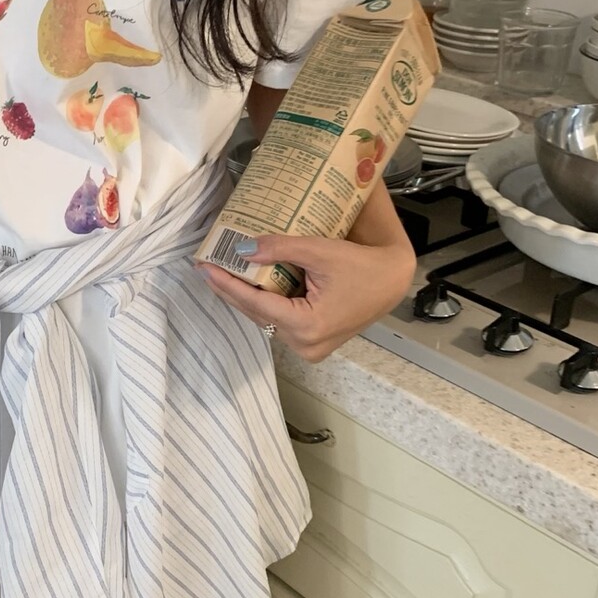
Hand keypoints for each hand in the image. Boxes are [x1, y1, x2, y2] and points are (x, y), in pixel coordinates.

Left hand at [199, 234, 415, 363]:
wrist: (392, 282)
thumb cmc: (362, 265)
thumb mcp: (320, 251)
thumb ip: (281, 249)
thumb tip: (242, 249)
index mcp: (307, 326)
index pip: (256, 304)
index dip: (227, 285)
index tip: (205, 268)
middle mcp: (305, 345)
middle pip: (257, 315)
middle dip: (231, 291)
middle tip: (206, 268)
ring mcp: (309, 348)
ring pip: (266, 320)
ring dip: (246, 297)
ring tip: (222, 274)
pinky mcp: (313, 343)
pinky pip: (279, 321)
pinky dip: (264, 303)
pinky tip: (248, 285)